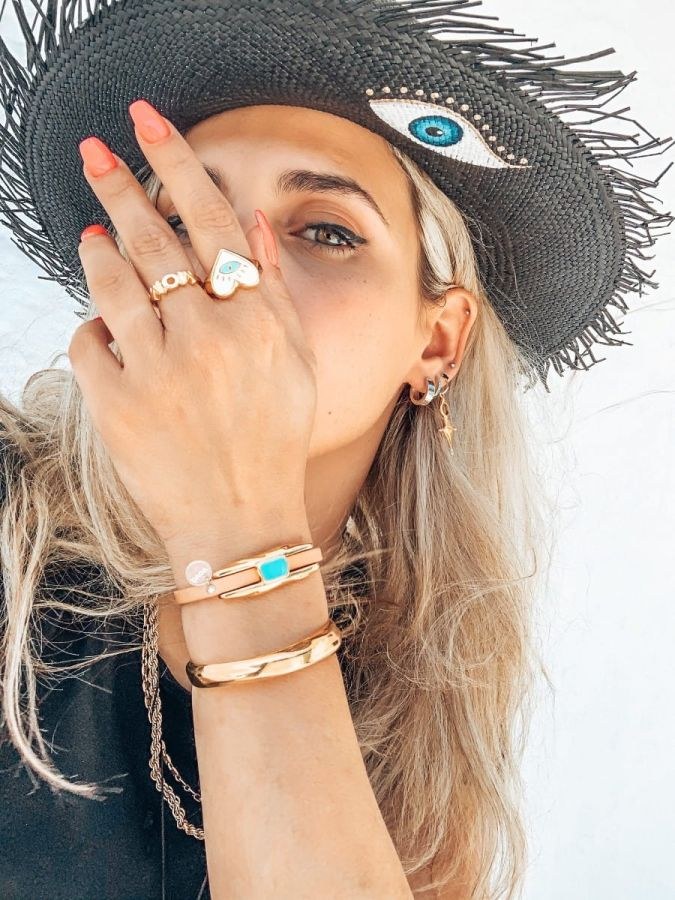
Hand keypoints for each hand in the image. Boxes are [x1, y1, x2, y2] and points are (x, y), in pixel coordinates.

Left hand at [69, 100, 316, 551]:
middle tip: (94, 152)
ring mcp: (157, 369)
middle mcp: (206, 336)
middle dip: (118, 183)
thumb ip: (276, 290)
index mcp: (255, 321)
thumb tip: (254, 223)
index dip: (177, 160)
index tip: (147, 121)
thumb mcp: (297, 364)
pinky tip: (109, 331)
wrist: (240, 523)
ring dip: (97, 248)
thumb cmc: (273, 443)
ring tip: (92, 233)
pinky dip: (93, 329)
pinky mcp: (116, 404)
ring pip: (111, 280)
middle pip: (152, 237)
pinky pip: (88, 341)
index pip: (211, 218)